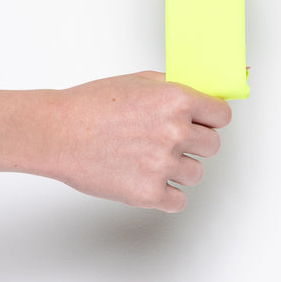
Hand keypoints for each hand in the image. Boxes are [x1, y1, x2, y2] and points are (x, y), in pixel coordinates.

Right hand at [0, 71, 231, 212]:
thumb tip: (200, 94)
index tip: (206, 121)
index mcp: (176, 100)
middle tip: (173, 139)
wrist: (58, 131)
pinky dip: (166, 193)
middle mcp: (174, 131)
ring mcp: (163, 165)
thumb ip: (173, 88)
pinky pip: (178, 200)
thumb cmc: (91, 104)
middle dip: (196, 142)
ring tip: (153, 157)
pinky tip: (149, 178)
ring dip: (180, 168)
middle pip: (213, 145)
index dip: (212, 118)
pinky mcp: (148, 193)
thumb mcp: (139, 80)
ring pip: (196, 174)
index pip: (222, 115)